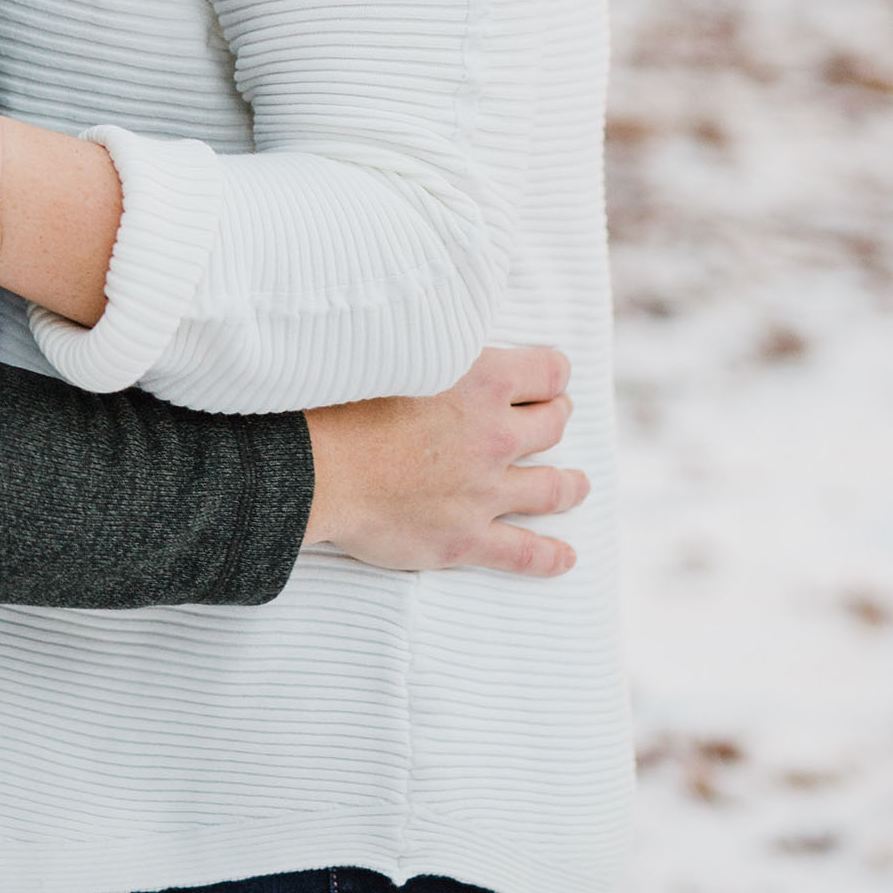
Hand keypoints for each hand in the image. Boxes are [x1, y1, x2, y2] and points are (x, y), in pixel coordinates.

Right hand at [305, 346, 587, 577]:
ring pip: (551, 488)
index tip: (547, 377)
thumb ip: (434, 346)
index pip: (549, 371)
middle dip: (557, 419)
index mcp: (482, 381)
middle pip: (552, 425)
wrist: (314, 468)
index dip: (551, 373)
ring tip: (578, 484)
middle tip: (553, 420)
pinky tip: (565, 557)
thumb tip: (445, 335)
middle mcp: (494, 435)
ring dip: (570, 485)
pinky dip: (550, 556)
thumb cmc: (340, 401)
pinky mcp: (465, 537)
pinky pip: (523, 552)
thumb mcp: (396, 351)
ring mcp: (484, 491)